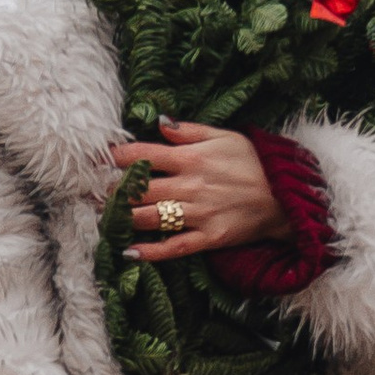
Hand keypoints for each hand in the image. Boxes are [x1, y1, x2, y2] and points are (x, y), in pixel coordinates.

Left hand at [108, 116, 288, 262]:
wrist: (286, 196)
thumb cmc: (254, 162)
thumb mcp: (225, 136)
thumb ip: (189, 131)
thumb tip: (159, 123)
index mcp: (191, 158)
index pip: (142, 156)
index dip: (114, 157)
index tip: (96, 160)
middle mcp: (190, 186)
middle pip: (138, 190)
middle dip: (109, 191)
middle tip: (88, 193)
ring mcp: (198, 214)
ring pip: (149, 218)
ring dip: (120, 219)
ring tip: (101, 218)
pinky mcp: (209, 238)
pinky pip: (174, 247)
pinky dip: (150, 251)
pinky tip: (129, 251)